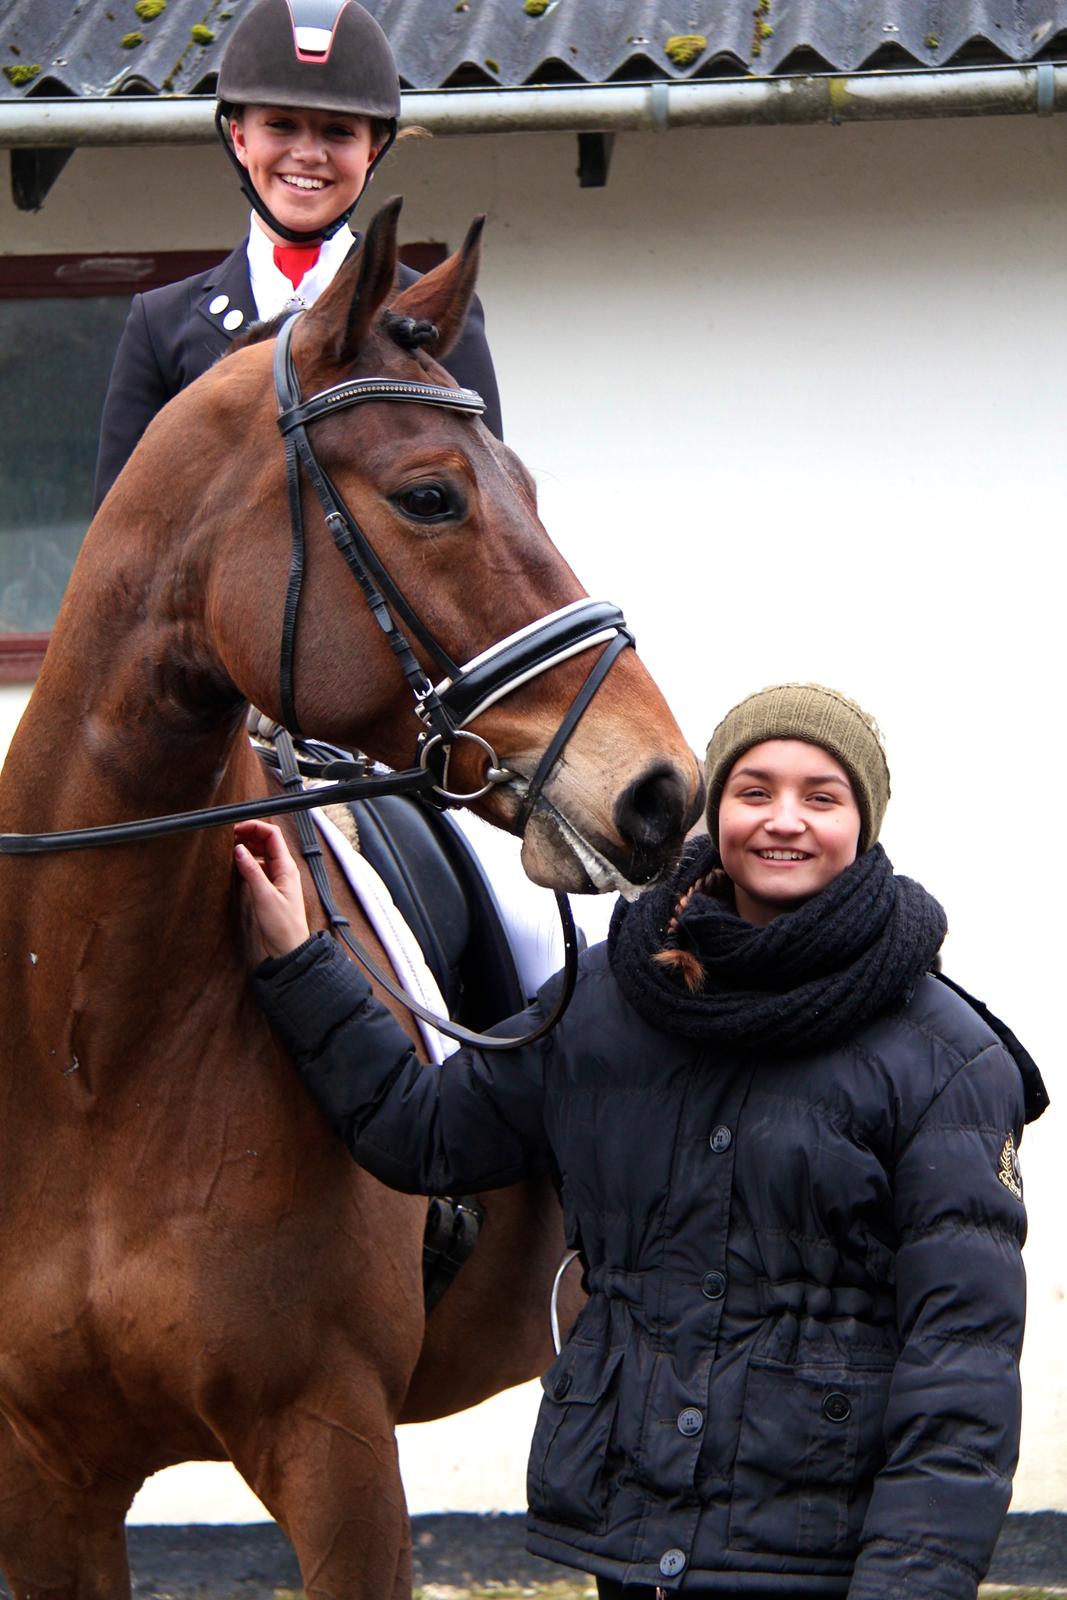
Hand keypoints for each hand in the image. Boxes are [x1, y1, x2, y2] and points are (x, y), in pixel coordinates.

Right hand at [233, 819, 310, 960]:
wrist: (288, 947)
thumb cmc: (282, 925)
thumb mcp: (264, 896)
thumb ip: (251, 871)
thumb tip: (239, 849)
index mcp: (286, 867)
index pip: (272, 835)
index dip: (254, 827)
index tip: (235, 829)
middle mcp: (283, 869)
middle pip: (267, 842)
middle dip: (249, 835)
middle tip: (228, 838)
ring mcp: (277, 878)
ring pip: (262, 854)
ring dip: (247, 848)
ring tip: (229, 849)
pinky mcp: (270, 888)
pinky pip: (259, 868)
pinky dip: (247, 862)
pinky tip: (236, 865)